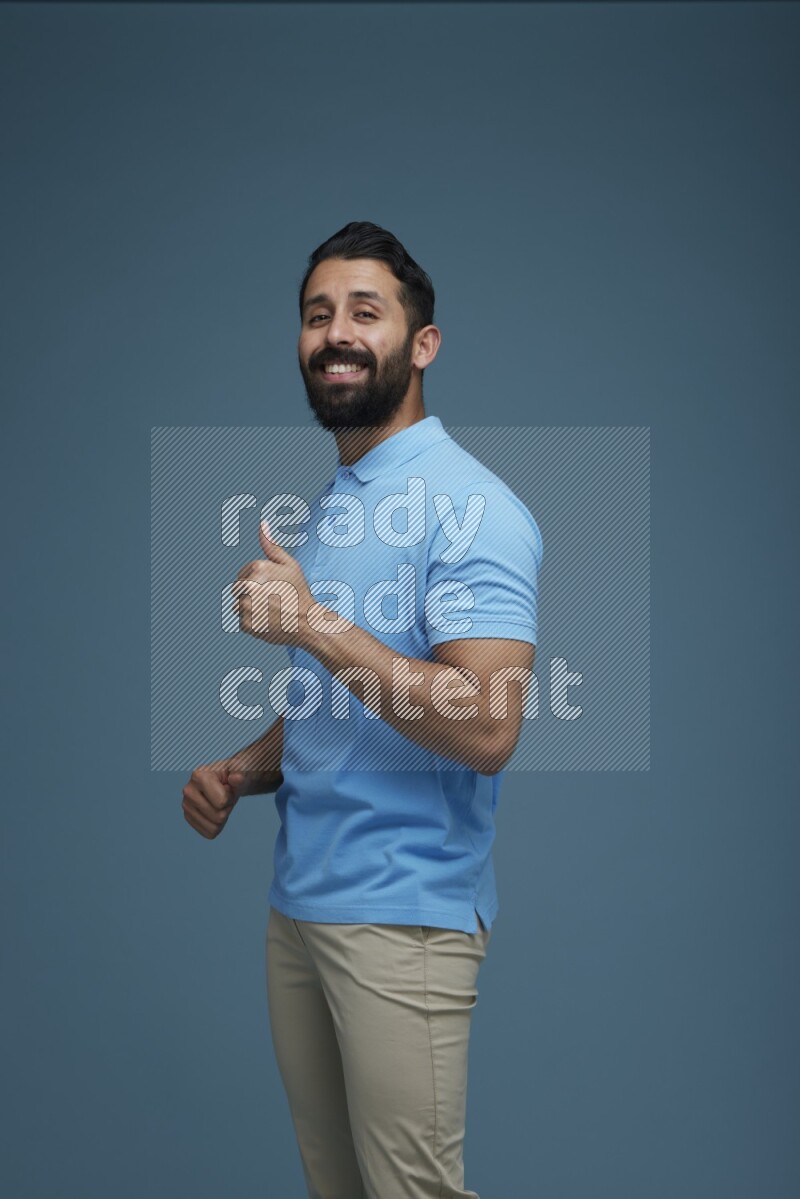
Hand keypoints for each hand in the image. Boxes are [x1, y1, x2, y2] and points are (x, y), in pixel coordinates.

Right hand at [182, 760, 246, 839]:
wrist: (229, 782)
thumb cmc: (235, 775)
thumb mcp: (242, 771)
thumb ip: (241, 774)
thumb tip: (236, 778)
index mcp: (198, 775)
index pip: (221, 802)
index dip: (230, 797)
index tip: (228, 787)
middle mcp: (188, 791)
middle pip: (218, 816)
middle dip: (227, 808)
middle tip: (226, 796)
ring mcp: (186, 805)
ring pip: (214, 827)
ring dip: (223, 816)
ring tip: (220, 802)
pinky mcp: (188, 817)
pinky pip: (209, 833)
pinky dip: (218, 825)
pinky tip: (215, 810)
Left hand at [231, 519, 316, 646]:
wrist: (307, 623)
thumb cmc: (299, 592)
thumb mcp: (289, 565)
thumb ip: (271, 545)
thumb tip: (262, 523)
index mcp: (258, 568)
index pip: (243, 574)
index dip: (257, 581)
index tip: (274, 588)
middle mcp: (248, 586)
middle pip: (238, 589)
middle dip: (251, 594)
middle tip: (272, 600)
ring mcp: (246, 606)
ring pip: (239, 605)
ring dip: (251, 608)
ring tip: (270, 611)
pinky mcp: (246, 624)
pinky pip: (242, 621)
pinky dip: (253, 622)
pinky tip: (268, 621)